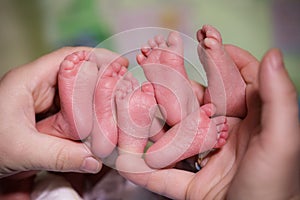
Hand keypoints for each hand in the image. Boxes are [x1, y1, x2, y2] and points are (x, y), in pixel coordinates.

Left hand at [0, 47, 107, 177]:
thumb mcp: (22, 150)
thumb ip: (60, 155)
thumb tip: (95, 161)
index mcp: (28, 81)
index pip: (66, 57)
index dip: (95, 57)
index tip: (120, 63)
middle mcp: (36, 87)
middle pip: (75, 76)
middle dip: (100, 84)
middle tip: (123, 92)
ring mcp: (41, 102)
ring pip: (75, 96)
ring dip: (93, 105)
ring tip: (114, 111)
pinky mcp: (44, 116)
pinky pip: (70, 112)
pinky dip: (84, 119)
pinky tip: (96, 127)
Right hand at [115, 47, 299, 199]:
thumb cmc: (275, 190)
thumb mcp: (282, 142)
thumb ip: (279, 99)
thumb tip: (273, 54)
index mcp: (251, 123)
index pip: (234, 81)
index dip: (221, 58)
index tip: (204, 39)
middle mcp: (226, 137)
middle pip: (197, 102)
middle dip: (176, 80)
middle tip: (156, 59)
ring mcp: (204, 159)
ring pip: (173, 134)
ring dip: (152, 119)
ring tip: (132, 98)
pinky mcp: (189, 184)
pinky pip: (162, 174)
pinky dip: (142, 168)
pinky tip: (122, 155)